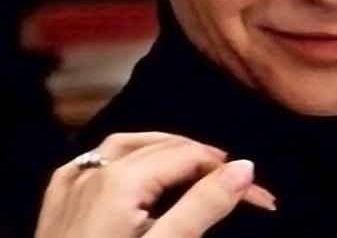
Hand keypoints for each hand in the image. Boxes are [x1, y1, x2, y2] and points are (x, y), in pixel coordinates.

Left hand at [35, 132, 275, 237]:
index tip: (262, 200)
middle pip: (164, 149)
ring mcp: (71, 186)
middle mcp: (95, 171)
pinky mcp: (56, 207)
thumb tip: (246, 166)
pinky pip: (90, 163)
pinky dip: (120, 157)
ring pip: (126, 146)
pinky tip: (125, 165)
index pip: (191, 157)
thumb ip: (203, 206)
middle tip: (240, 187)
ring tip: (197, 163)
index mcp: (122, 178)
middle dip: (206, 163)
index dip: (229, 174)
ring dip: (166, 151)